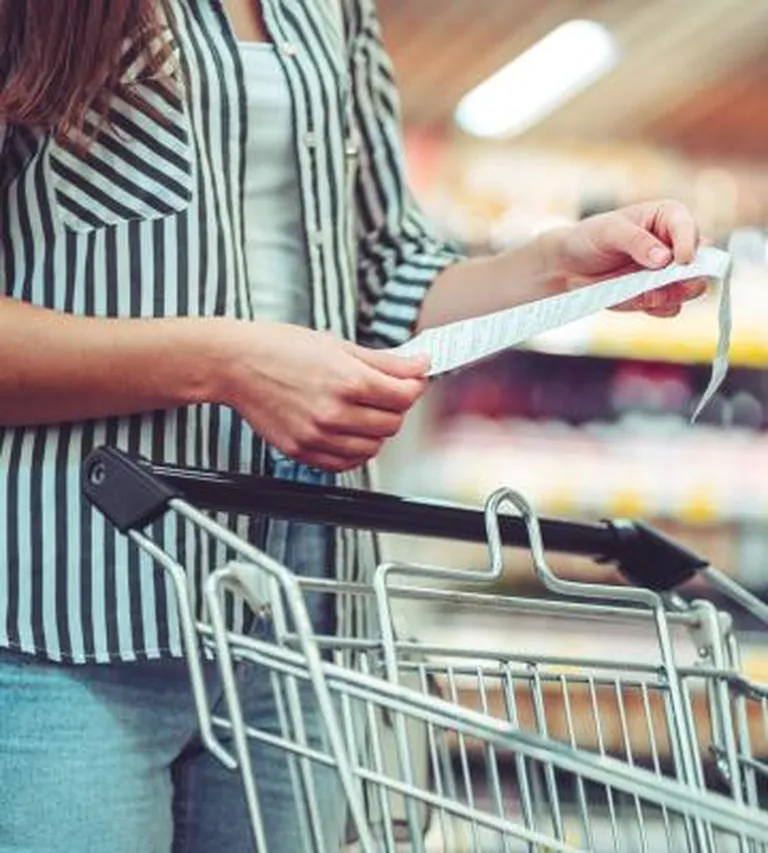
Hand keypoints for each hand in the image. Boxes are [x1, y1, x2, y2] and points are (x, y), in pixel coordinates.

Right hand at [218, 322, 428, 471]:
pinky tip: (348, 431)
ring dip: (376, 431)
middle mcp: (334, 412)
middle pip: (392, 423)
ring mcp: (318, 436)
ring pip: (373, 447)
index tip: (411, 381)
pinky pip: (345, 464)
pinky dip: (354, 451)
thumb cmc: (279, 349)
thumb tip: (418, 366)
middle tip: (386, 393)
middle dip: (396, 407)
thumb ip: (385, 361)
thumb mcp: (338, 345)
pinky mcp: (303, 451)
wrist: (235, 364)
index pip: (404, 396)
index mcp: (348, 380)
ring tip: (363, 411)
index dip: (414, 386)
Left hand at [541, 200, 708, 316]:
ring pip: (689, 290)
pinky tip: (632, 299)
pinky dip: (654, 308)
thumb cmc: (591, 238)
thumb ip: (637, 242)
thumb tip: (664, 257)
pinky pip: (669, 308)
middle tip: (659, 284)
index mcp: (669, 217)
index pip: (690, 229)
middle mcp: (676, 245)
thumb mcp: (608, 232)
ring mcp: (670, 273)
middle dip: (685, 278)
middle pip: (701, 265)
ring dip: (668, 296)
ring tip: (640, 292)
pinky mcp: (660, 296)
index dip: (689, 245)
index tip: (680, 261)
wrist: (570, 266)